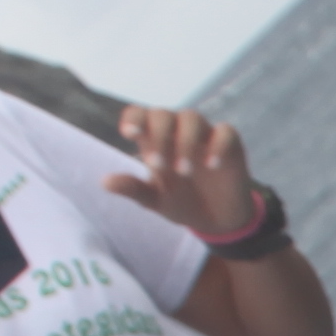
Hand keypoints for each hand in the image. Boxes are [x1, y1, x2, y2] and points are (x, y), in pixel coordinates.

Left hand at [104, 106, 262, 246]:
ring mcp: (205, 136)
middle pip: (163, 114)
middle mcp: (178, 133)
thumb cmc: (182, 204)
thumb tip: (105, 183)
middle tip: (159, 165)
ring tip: (183, 172)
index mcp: (155, 141)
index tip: (129, 133)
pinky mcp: (230, 145)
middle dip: (159, 136)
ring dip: (185, 142)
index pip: (140, 115)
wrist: (217, 221)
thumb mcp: (155, 200)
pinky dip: (218, 145)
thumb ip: (133, 189)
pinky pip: (225, 132)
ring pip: (192, 118)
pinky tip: (213, 165)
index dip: (134, 118)